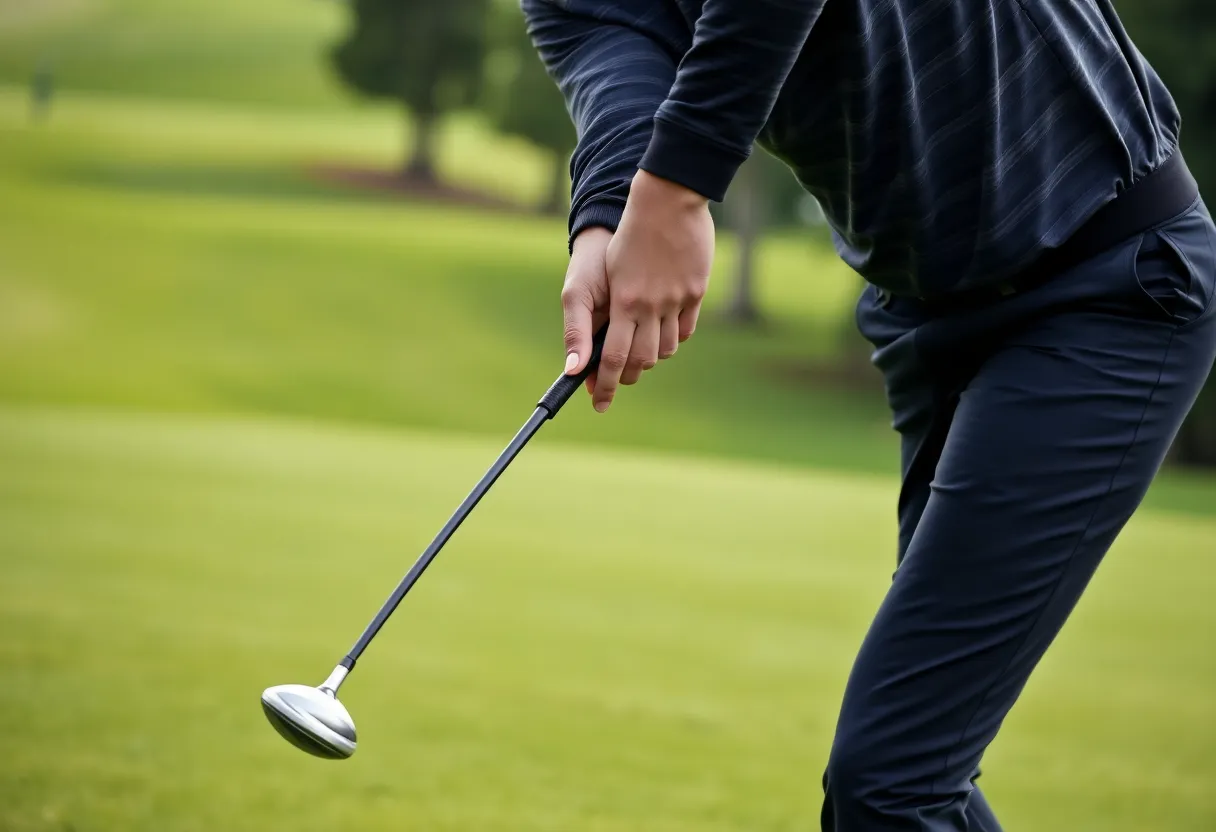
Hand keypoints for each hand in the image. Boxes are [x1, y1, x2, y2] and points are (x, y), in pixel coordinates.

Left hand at [563, 170, 713, 411]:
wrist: (665, 199)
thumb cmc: (622, 239)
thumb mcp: (592, 278)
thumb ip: (581, 325)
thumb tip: (575, 367)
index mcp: (625, 303)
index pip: (614, 359)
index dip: (606, 386)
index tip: (599, 404)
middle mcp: (653, 306)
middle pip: (644, 360)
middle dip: (630, 373)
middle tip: (618, 375)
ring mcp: (679, 299)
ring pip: (667, 348)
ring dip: (652, 355)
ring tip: (638, 349)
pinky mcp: (697, 291)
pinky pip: (686, 329)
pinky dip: (673, 337)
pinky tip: (661, 330)